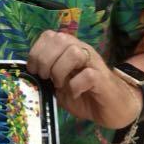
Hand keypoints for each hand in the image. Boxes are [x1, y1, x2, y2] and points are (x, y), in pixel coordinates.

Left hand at [26, 31, 140, 128]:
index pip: (50, 35)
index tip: (34, 70)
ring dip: (60, 70)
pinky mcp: (103, 79)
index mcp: (69, 50)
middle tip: (47, 78)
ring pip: (74, 52)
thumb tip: (30, 75)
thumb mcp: (60, 86)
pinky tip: (75, 93)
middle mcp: (82, 51)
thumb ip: (47, 77)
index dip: (37, 51)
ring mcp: (94, 63)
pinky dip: (76, 85)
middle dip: (46, 60)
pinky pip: (88, 74)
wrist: (113, 109)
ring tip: (60, 84)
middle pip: (60, 39)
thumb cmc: (85, 95)